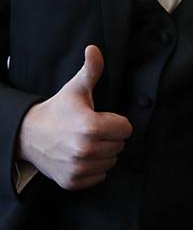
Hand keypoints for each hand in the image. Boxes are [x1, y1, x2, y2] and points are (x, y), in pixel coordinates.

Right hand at [16, 45, 131, 190]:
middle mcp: (85, 150)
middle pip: (120, 146)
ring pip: (111, 162)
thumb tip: (94, 48)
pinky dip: (94, 169)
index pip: (126, 129)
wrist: (28, 135)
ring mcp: (78, 168)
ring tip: (85, 142)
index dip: (116, 122)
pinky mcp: (72, 181)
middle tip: (91, 131)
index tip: (101, 119)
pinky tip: (80, 157)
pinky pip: (100, 177)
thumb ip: (91, 69)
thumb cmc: (58, 110)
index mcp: (91, 126)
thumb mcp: (76, 88)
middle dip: (110, 137)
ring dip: (103, 153)